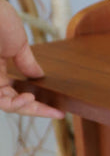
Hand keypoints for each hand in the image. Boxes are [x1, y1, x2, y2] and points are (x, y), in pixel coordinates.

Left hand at [0, 0, 63, 118]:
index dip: (38, 102)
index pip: (18, 91)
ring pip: (4, 104)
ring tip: (34, 101)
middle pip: (12, 102)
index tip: (58, 109)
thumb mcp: (18, 43)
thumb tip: (39, 75)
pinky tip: (27, 99)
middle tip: (56, 113)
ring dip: (22, 108)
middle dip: (34, 110)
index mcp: (0, 68)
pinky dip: (14, 104)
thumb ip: (27, 62)